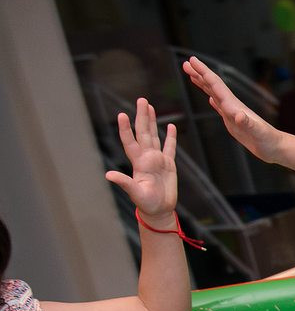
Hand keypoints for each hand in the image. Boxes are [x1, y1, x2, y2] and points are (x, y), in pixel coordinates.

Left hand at [104, 98, 177, 221]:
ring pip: (154, 136)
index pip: (130, 141)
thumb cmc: (146, 203)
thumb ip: (124, 182)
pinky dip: (170, 137)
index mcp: (138, 162)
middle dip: (142, 116)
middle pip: (143, 132)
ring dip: (152, 121)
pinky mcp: (169, 165)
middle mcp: (146, 157)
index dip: (126, 129)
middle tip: (141, 100)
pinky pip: (170, 148)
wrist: (159, 210)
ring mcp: (157, 160)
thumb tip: (108, 175)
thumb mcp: (135, 193)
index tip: (122, 114)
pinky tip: (171, 126)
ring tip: (150, 107)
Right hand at [182, 56, 281, 162]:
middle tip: (185, 64)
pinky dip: (214, 101)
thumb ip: (248, 124)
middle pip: (213, 86)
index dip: (203, 72)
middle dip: (199, 74)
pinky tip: (211, 99)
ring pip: (215, 95)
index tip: (191, 61)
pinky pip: (220, 108)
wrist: (276, 147)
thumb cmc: (268, 140)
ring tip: (192, 76)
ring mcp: (233, 114)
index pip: (216, 85)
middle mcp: (233, 107)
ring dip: (203, 84)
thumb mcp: (258, 132)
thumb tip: (238, 115)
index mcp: (234, 106)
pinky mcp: (234, 123)